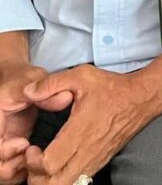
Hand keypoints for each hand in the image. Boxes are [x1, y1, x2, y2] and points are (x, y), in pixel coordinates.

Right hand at [0, 60, 57, 184]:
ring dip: (19, 170)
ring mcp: (3, 144)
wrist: (22, 82)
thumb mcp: (34, 78)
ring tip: (34, 156)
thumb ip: (46, 89)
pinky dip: (24, 170)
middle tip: (30, 154)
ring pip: (3, 172)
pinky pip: (13, 169)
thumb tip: (65, 98)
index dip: (5, 152)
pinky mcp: (12, 150)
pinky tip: (37, 158)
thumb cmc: (24, 79)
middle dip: (12, 166)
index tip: (24, 143)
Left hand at [21, 56, 161, 184]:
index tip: (32, 148)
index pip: (50, 163)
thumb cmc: (113, 87)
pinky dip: (65, 178)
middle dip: (38, 177)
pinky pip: (80, 179)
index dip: (34, 161)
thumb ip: (53, 83)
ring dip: (51, 180)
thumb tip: (29, 92)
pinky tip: (61, 165)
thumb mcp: (82, 75)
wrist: (143, 97)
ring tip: (45, 164)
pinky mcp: (102, 160)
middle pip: (55, 182)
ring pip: (68, 184)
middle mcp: (88, 150)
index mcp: (81, 131)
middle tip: (35, 160)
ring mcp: (96, 158)